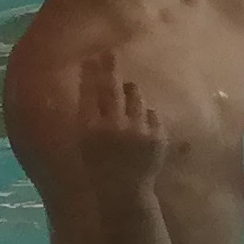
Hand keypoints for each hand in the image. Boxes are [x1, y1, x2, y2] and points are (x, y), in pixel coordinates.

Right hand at [72, 49, 168, 187]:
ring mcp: (138, 130)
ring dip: (131, 92)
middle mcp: (114, 126)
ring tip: (127, 90)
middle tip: (109, 53)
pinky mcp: (158, 135)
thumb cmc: (100, 166)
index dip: (91, 73)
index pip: (90, 93)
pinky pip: (152, 114)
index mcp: (91, 128)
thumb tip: (91, 90)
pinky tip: (140, 124)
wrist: (125, 190)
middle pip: (112, 89)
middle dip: (109, 69)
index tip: (92, 56)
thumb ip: (89, 117)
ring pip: (136, 98)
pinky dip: (145, 115)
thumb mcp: (85, 142)